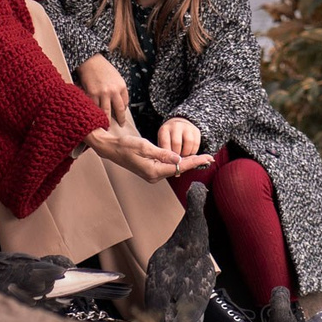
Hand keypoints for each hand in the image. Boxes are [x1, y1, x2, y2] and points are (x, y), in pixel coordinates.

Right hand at [76, 55, 132, 130]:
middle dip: (119, 120)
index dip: (123, 112)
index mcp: (122, 86)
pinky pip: (94, 107)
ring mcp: (103, 93)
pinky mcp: (92, 94)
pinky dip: (95, 113)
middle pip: (118, 110)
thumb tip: (121, 104)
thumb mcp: (117, 78)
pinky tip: (95, 118)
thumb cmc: (104, 69)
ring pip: (106, 112)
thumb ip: (119, 90)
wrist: (91, 61)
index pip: (125, 103)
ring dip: (107, 121)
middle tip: (119, 126)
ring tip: (106, 127)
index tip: (122, 118)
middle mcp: (114, 91)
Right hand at [83, 125, 204, 182]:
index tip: (207, 158)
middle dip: (194, 163)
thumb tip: (178, 158)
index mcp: (153, 171)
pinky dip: (178, 162)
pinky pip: (168, 167)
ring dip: (187, 163)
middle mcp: (154, 176)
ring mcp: (152, 175)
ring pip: (174, 168)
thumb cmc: (125, 146)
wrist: (111, 149)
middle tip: (210, 157)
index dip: (195, 162)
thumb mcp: (145, 146)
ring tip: (202, 158)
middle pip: (179, 169)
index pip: (179, 166)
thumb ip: (162, 153)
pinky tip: (186, 158)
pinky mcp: (151, 171)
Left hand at [158, 117, 203, 159]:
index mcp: (164, 129)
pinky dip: (193, 152)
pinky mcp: (196, 130)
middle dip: (177, 155)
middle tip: (176, 161)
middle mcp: (176, 126)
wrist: (177, 127)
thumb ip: (165, 154)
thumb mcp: (162, 145)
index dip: (168, 155)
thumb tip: (173, 167)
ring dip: (186, 153)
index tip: (169, 162)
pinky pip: (196, 143)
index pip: (165, 143)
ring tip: (183, 158)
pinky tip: (188, 154)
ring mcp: (187, 127)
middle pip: (177, 143)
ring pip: (189, 142)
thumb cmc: (167, 141)